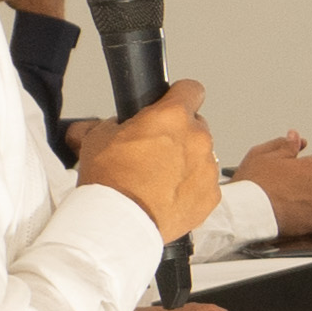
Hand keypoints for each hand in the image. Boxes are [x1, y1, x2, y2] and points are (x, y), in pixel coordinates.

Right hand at [80, 80, 218, 237]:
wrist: (120, 221)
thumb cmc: (111, 181)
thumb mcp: (99, 137)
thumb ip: (118, 123)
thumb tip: (119, 125)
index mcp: (172, 116)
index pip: (191, 89)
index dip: (179, 95)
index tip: (173, 103)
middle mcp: (197, 138)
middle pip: (195, 125)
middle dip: (178, 134)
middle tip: (155, 150)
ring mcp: (208, 168)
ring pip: (202, 155)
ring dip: (186, 162)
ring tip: (158, 178)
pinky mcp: (212, 195)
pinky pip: (205, 184)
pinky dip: (191, 187)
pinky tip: (168, 195)